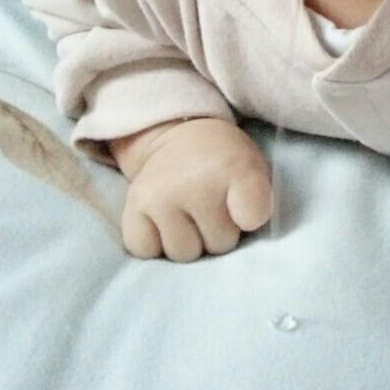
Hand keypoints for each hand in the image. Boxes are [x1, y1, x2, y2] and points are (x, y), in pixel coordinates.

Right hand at [113, 117, 272, 261]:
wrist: (178, 135)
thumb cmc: (223, 163)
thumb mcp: (253, 170)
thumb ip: (256, 205)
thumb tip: (237, 245)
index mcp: (236, 167)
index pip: (254, 215)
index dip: (252, 218)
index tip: (246, 209)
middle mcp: (195, 181)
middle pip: (219, 245)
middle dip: (218, 232)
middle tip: (212, 206)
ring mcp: (161, 195)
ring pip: (183, 254)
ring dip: (188, 241)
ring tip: (188, 214)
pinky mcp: (133, 206)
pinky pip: (146, 250)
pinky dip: (154, 242)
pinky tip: (162, 219)